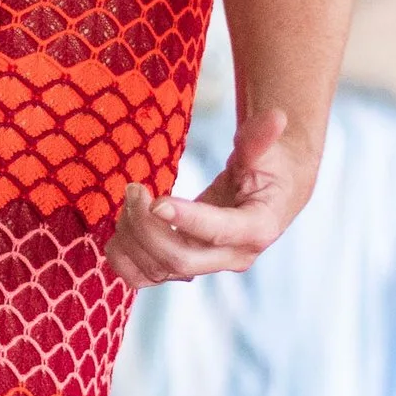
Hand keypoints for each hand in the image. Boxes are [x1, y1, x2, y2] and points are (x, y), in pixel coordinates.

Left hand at [107, 106, 304, 288]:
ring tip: (129, 201)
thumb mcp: (266, 150)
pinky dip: (124, 260)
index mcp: (257, 228)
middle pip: (181, 260)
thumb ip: (261, 137)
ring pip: (158, 270)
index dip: (186, 219)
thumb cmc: (268, 168)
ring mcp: (207, 266)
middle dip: (147, 227)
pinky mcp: (185, 267)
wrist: (269, 194)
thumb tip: (276, 117)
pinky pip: (146, 278)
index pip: (218, 232)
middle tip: (133, 190)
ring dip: (132, 239)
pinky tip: (119, 230)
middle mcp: (232, 256)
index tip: (155, 199)